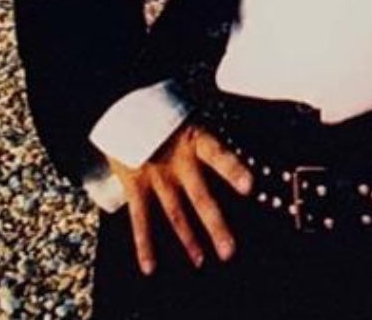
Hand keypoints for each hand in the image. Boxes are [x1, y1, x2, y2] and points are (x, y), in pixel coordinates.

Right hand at [108, 124, 252, 274]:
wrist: (122, 104)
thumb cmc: (166, 114)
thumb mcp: (191, 118)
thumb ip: (208, 142)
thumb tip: (241, 159)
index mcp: (195, 140)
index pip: (217, 154)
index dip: (232, 169)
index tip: (248, 186)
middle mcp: (177, 160)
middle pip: (200, 197)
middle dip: (215, 226)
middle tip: (229, 251)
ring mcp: (155, 174)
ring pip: (175, 213)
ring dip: (188, 239)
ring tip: (200, 261)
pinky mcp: (134, 184)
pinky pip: (140, 218)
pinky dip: (144, 244)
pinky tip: (150, 266)